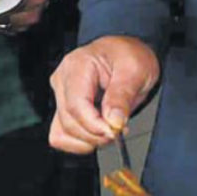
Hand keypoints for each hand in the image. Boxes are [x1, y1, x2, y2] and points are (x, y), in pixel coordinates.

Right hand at [49, 35, 160, 153]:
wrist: (128, 54)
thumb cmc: (130, 55)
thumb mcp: (135, 70)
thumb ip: (122, 96)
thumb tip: (113, 122)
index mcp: (78, 64)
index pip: (76, 105)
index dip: (95, 125)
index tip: (115, 132)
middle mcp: (63, 78)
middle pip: (69, 121)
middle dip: (96, 134)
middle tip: (119, 129)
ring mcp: (61, 93)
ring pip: (62, 132)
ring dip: (88, 140)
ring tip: (109, 129)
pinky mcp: (63, 106)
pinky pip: (61, 135)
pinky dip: (80, 141)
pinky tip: (98, 132)